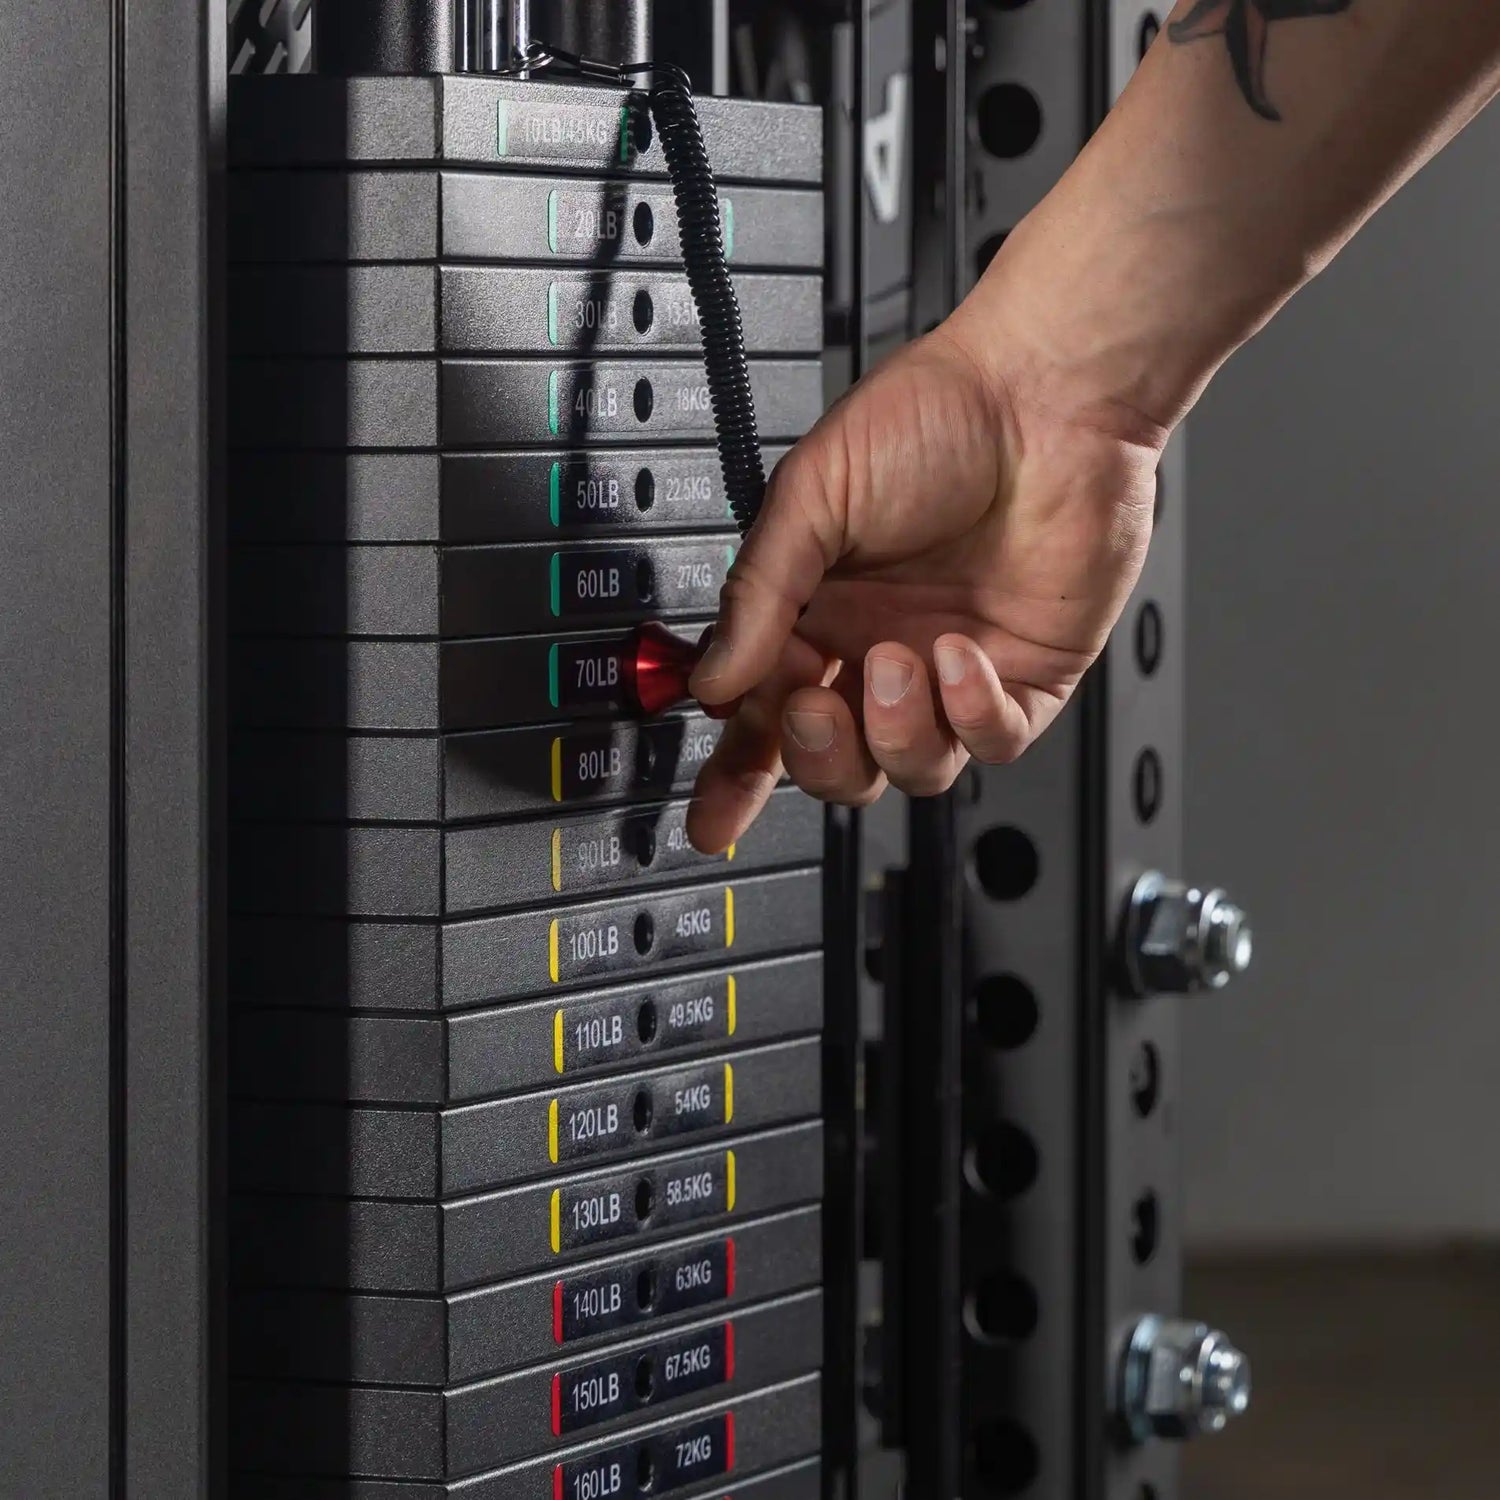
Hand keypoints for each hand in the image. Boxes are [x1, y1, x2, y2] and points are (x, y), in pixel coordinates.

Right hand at [684, 296, 1165, 853]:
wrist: (1046, 392)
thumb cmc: (932, 417)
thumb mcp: (812, 497)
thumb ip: (759, 594)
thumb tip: (714, 682)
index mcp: (815, 616)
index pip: (764, 720)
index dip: (735, 778)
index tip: (711, 821)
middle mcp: (878, 653)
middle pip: (836, 765)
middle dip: (817, 755)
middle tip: (812, 707)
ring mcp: (950, 673)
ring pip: (913, 768)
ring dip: (896, 731)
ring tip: (899, 659)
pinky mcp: (1024, 679)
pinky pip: (991, 741)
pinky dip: (972, 713)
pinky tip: (961, 654)